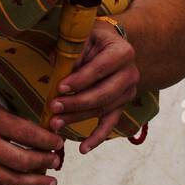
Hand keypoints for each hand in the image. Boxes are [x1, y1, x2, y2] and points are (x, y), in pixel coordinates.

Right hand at [0, 95, 63, 184]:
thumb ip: (10, 118)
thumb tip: (38, 132)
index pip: (28, 134)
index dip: (48, 141)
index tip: (58, 143)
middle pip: (24, 160)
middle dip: (46, 162)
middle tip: (56, 162)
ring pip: (13, 180)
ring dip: (36, 184)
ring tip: (51, 183)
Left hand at [48, 20, 140, 153]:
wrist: (112, 45)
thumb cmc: (93, 39)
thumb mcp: (84, 36)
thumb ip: (73, 50)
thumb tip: (57, 64)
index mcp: (122, 52)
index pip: (100, 69)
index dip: (80, 80)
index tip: (60, 88)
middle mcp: (130, 73)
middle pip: (102, 94)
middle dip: (76, 103)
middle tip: (53, 108)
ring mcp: (128, 92)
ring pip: (102, 110)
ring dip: (78, 119)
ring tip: (55, 125)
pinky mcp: (121, 105)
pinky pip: (110, 123)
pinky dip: (97, 137)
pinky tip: (83, 149)